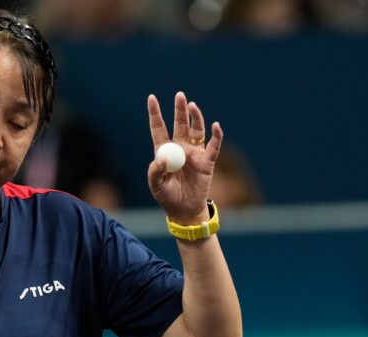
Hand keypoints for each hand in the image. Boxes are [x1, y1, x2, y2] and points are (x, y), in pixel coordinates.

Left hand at [147, 91, 223, 224]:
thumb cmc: (167, 196)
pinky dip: (216, 136)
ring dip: (195, 118)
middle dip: (179, 110)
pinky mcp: (207, 161)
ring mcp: (194, 153)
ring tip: (192, 106)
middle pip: (180, 124)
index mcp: (164, 151)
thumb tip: (161, 158)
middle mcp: (180, 148)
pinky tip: (216, 126)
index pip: (159, 128)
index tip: (151, 98)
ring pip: (196, 130)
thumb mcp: (156, 186)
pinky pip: (213, 146)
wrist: (184, 210)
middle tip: (179, 95)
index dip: (155, 113)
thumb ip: (155, 172)